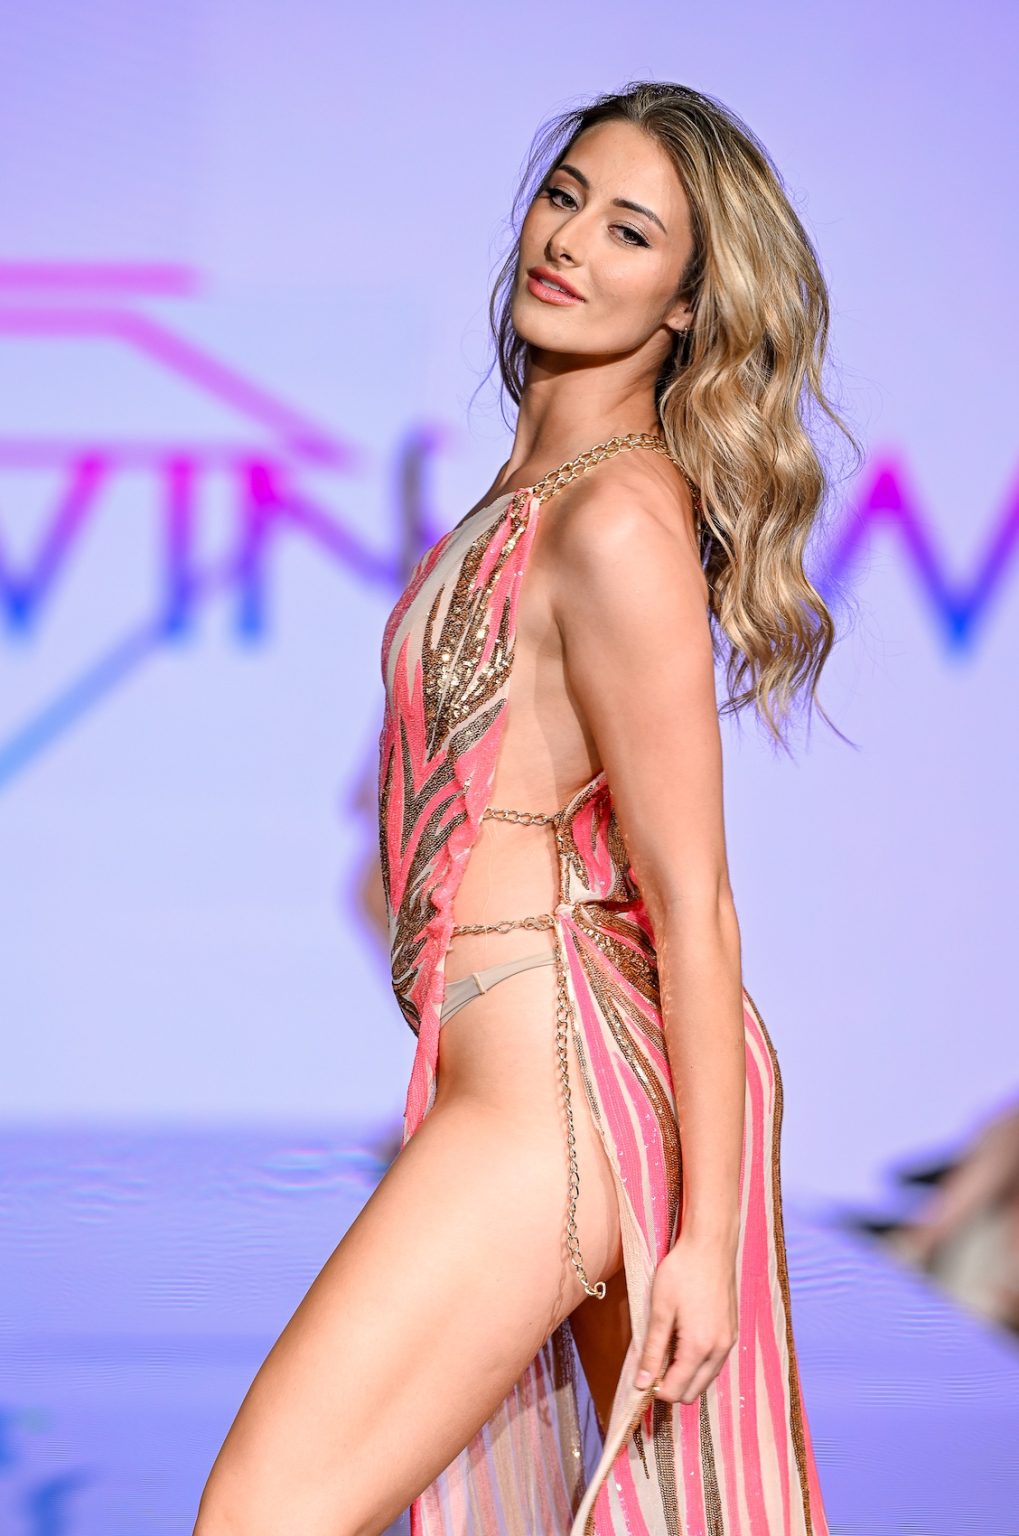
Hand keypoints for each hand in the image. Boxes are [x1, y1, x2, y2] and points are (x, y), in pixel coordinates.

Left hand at [634, 1230, 738, 1403]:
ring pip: (706, 1379)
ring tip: (666, 1352)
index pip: (677, 1391)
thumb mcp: (660, 1310)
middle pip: (694, 1392)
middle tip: (652, 1366)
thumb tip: (642, 1383)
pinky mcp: (732, 1332)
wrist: (710, 1245)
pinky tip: (683, 1343)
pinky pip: (715, 1363)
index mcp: (699, 1347)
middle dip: (671, 1387)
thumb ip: (651, 1350)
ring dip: (686, 1376)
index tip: (642, 1377)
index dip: (656, 1390)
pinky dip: (699, 1364)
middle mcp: (719, 1350)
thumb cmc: (682, 1272)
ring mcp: (729, 1342)